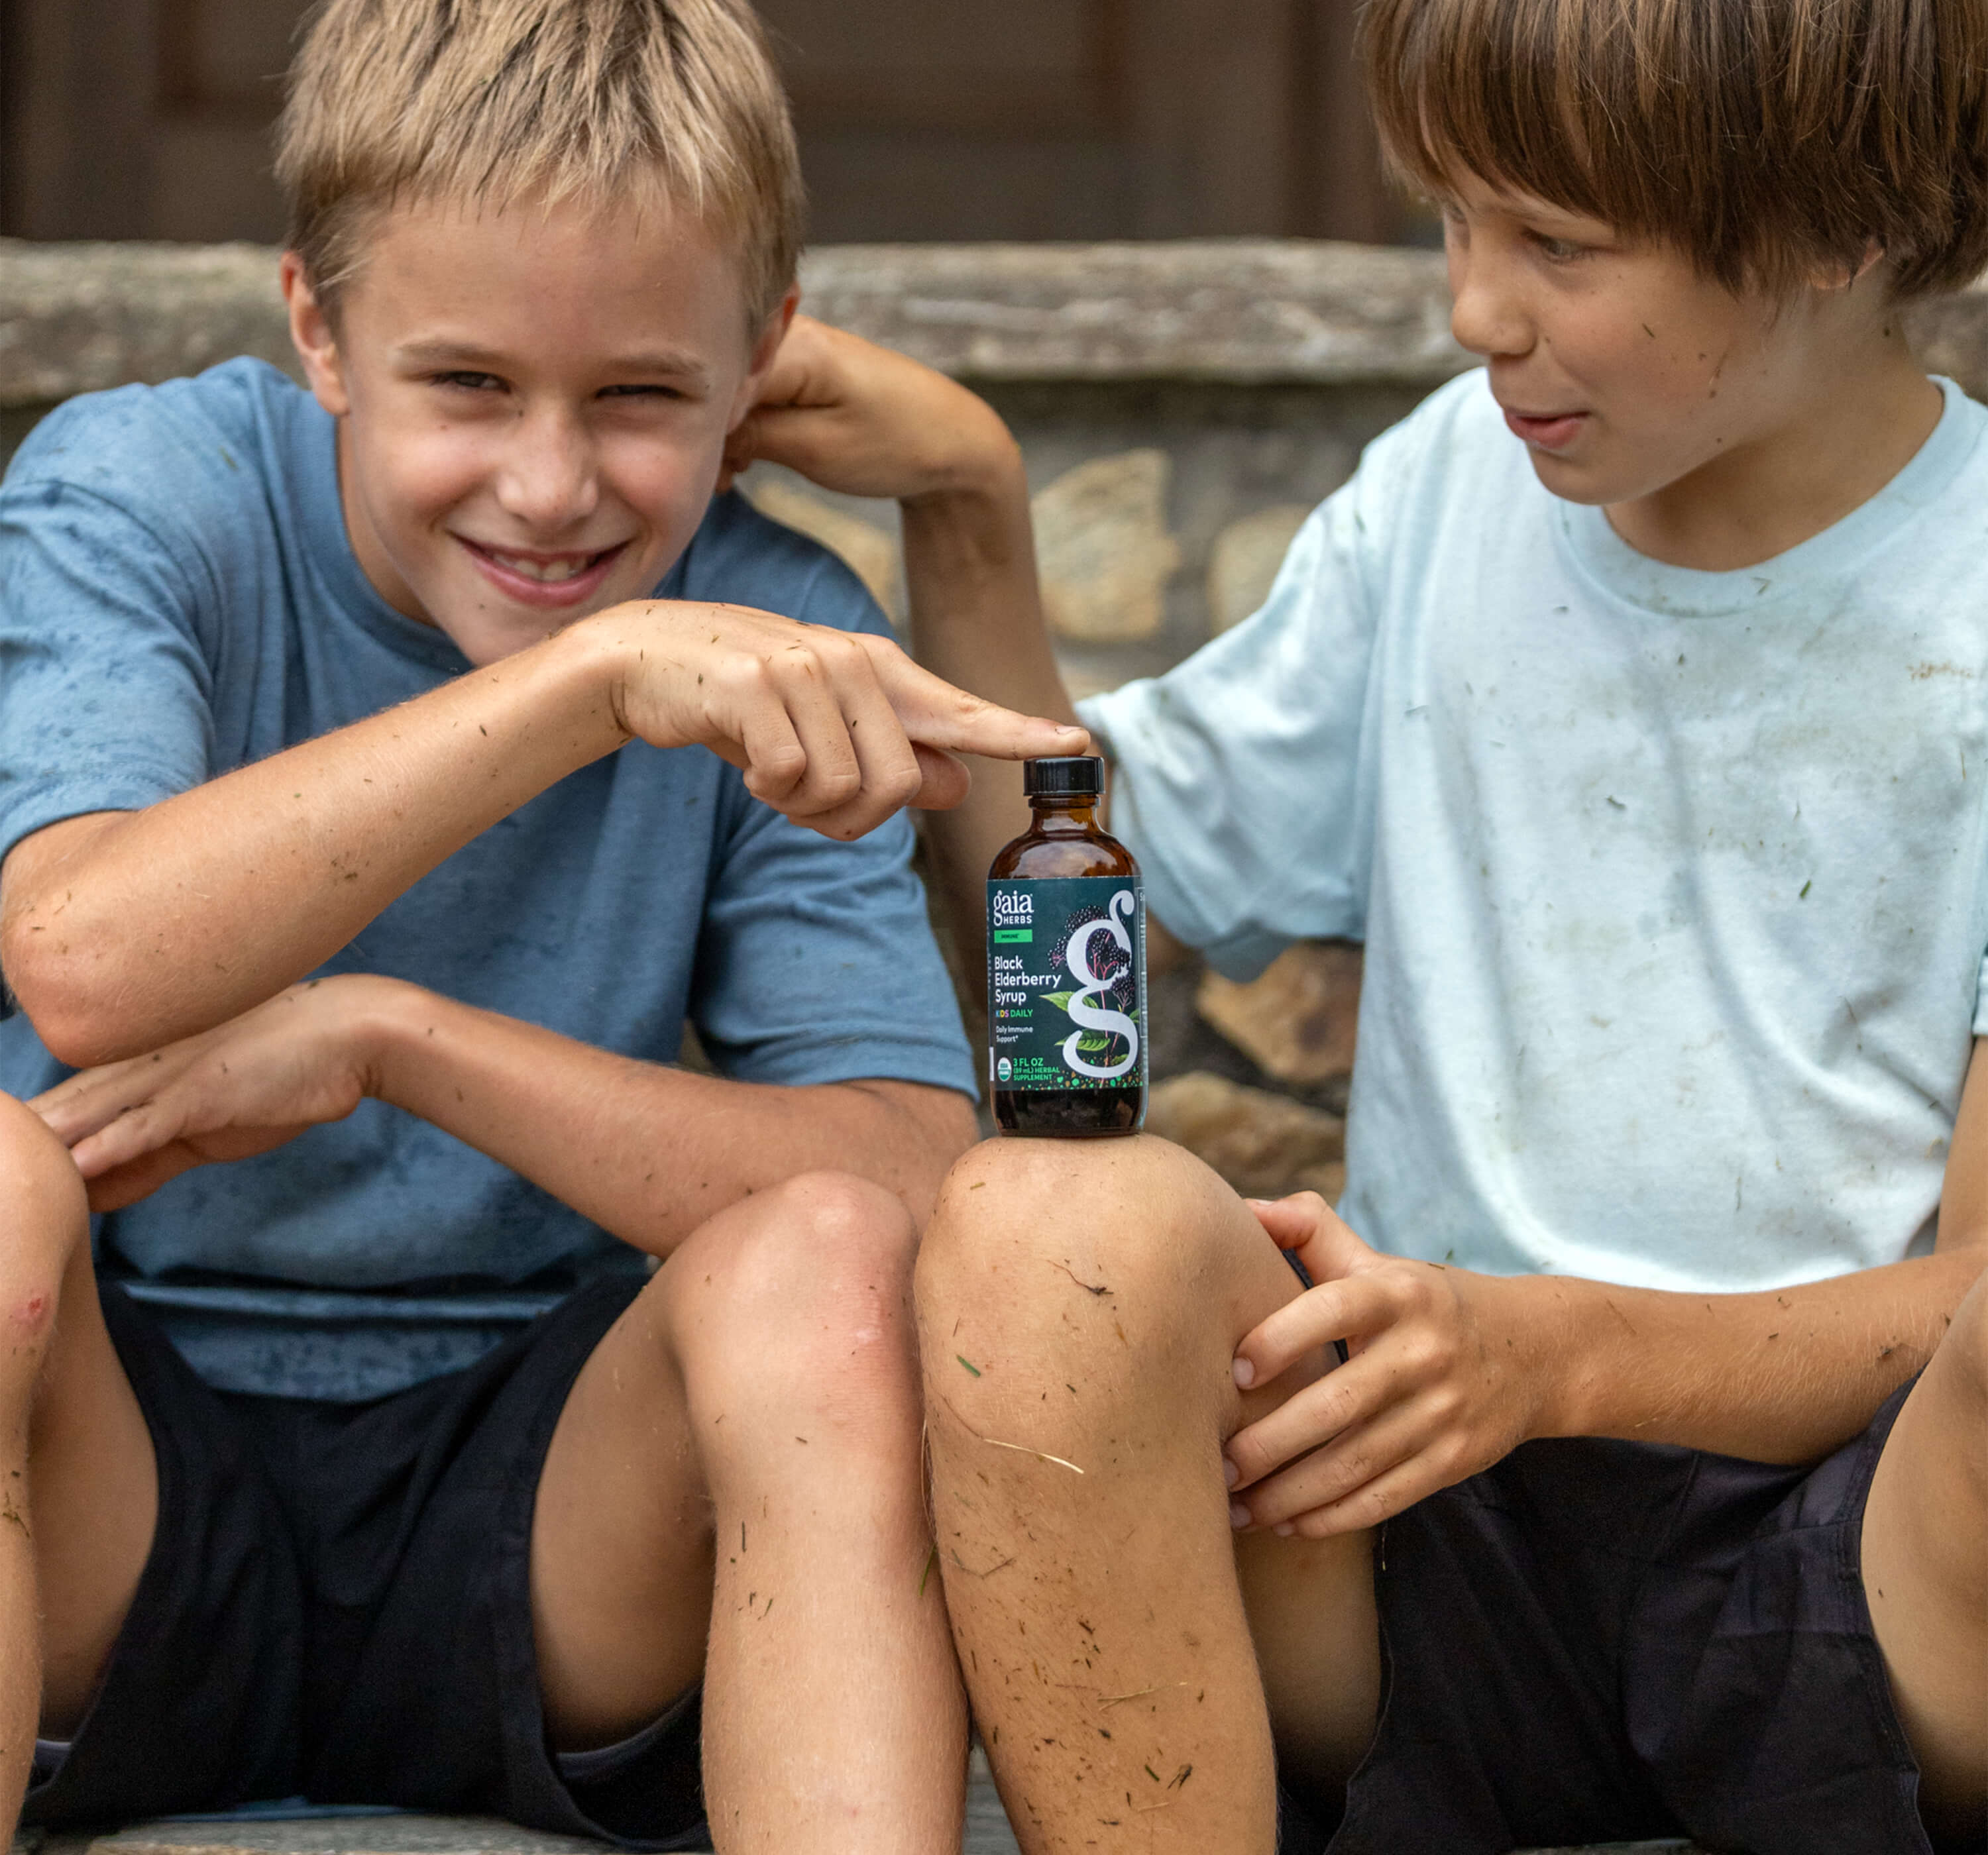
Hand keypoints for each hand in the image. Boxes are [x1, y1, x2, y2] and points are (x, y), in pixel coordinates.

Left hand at [28, 975, 394, 1211]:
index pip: (62, 1111)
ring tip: (3, 1168)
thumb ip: (148, 1157)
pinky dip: (109, 1146)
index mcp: (141, 1073)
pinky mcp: (205, 1096)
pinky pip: (147, 1126)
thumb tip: (94, 1190)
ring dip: (43, 1145)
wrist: (350, 1032)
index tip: (2, 1159)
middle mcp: (144, 1070)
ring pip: (88, 1116)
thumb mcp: (206, 1123)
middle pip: (58, 1111)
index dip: (21, 1137)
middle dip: (16, 1140)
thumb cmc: (286, 1069)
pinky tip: (74, 1165)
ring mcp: (171, 1079)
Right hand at [587, 600, 1086, 839]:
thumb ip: (894, 756)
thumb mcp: (823, 729)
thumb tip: (960, 786)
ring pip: (844, 790)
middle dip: (852, 820)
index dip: (1021, 734)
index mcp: (880, 672)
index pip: (963, 711)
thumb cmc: (741, 702)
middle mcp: (853, 663)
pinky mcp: (755, 685)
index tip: (1079, 743)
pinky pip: (789, 778)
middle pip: (899, 787)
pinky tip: (744, 764)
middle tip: (806, 805)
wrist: (643, 660)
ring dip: (802, 809)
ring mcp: (805, 669)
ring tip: (770, 776)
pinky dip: (765, 791)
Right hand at [720, 315, 1018, 503]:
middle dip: (708, 432)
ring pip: (730, 389)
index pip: (714, 377)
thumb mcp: (817, 450)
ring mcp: (791, 345)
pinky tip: (745, 461)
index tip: (701, 471)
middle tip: (723, 480)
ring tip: (736, 476)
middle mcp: (787, 331)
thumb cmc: (897, 445)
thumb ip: (749, 435)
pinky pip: (749, 392)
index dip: (699, 427)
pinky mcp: (797, 364)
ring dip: (723, 434)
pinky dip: (742, 428)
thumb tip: (695, 430)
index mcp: (794, 344)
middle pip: (717, 378)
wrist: (953, 441)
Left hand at [1222, 1194, 1553, 1535]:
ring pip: (1354, 1464)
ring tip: (1235, 1508)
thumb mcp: (1376, 1260)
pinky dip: (1330, 1517)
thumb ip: (1310, 1229)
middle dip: (1269, 1443)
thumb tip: (1244, 1210)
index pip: (1334, 1309)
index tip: (1232, 1371)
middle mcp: (1423, 1352)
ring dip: (1287, 1494)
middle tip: (1215, 1465)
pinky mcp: (1454, 1461)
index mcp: (1397, 1294)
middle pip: (1337, 1406)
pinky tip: (1285, 1523)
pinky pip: (1383, 1498)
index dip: (1281, 1339)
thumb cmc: (1423, 1302)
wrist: (1535, 1351)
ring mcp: (1442, 1412)